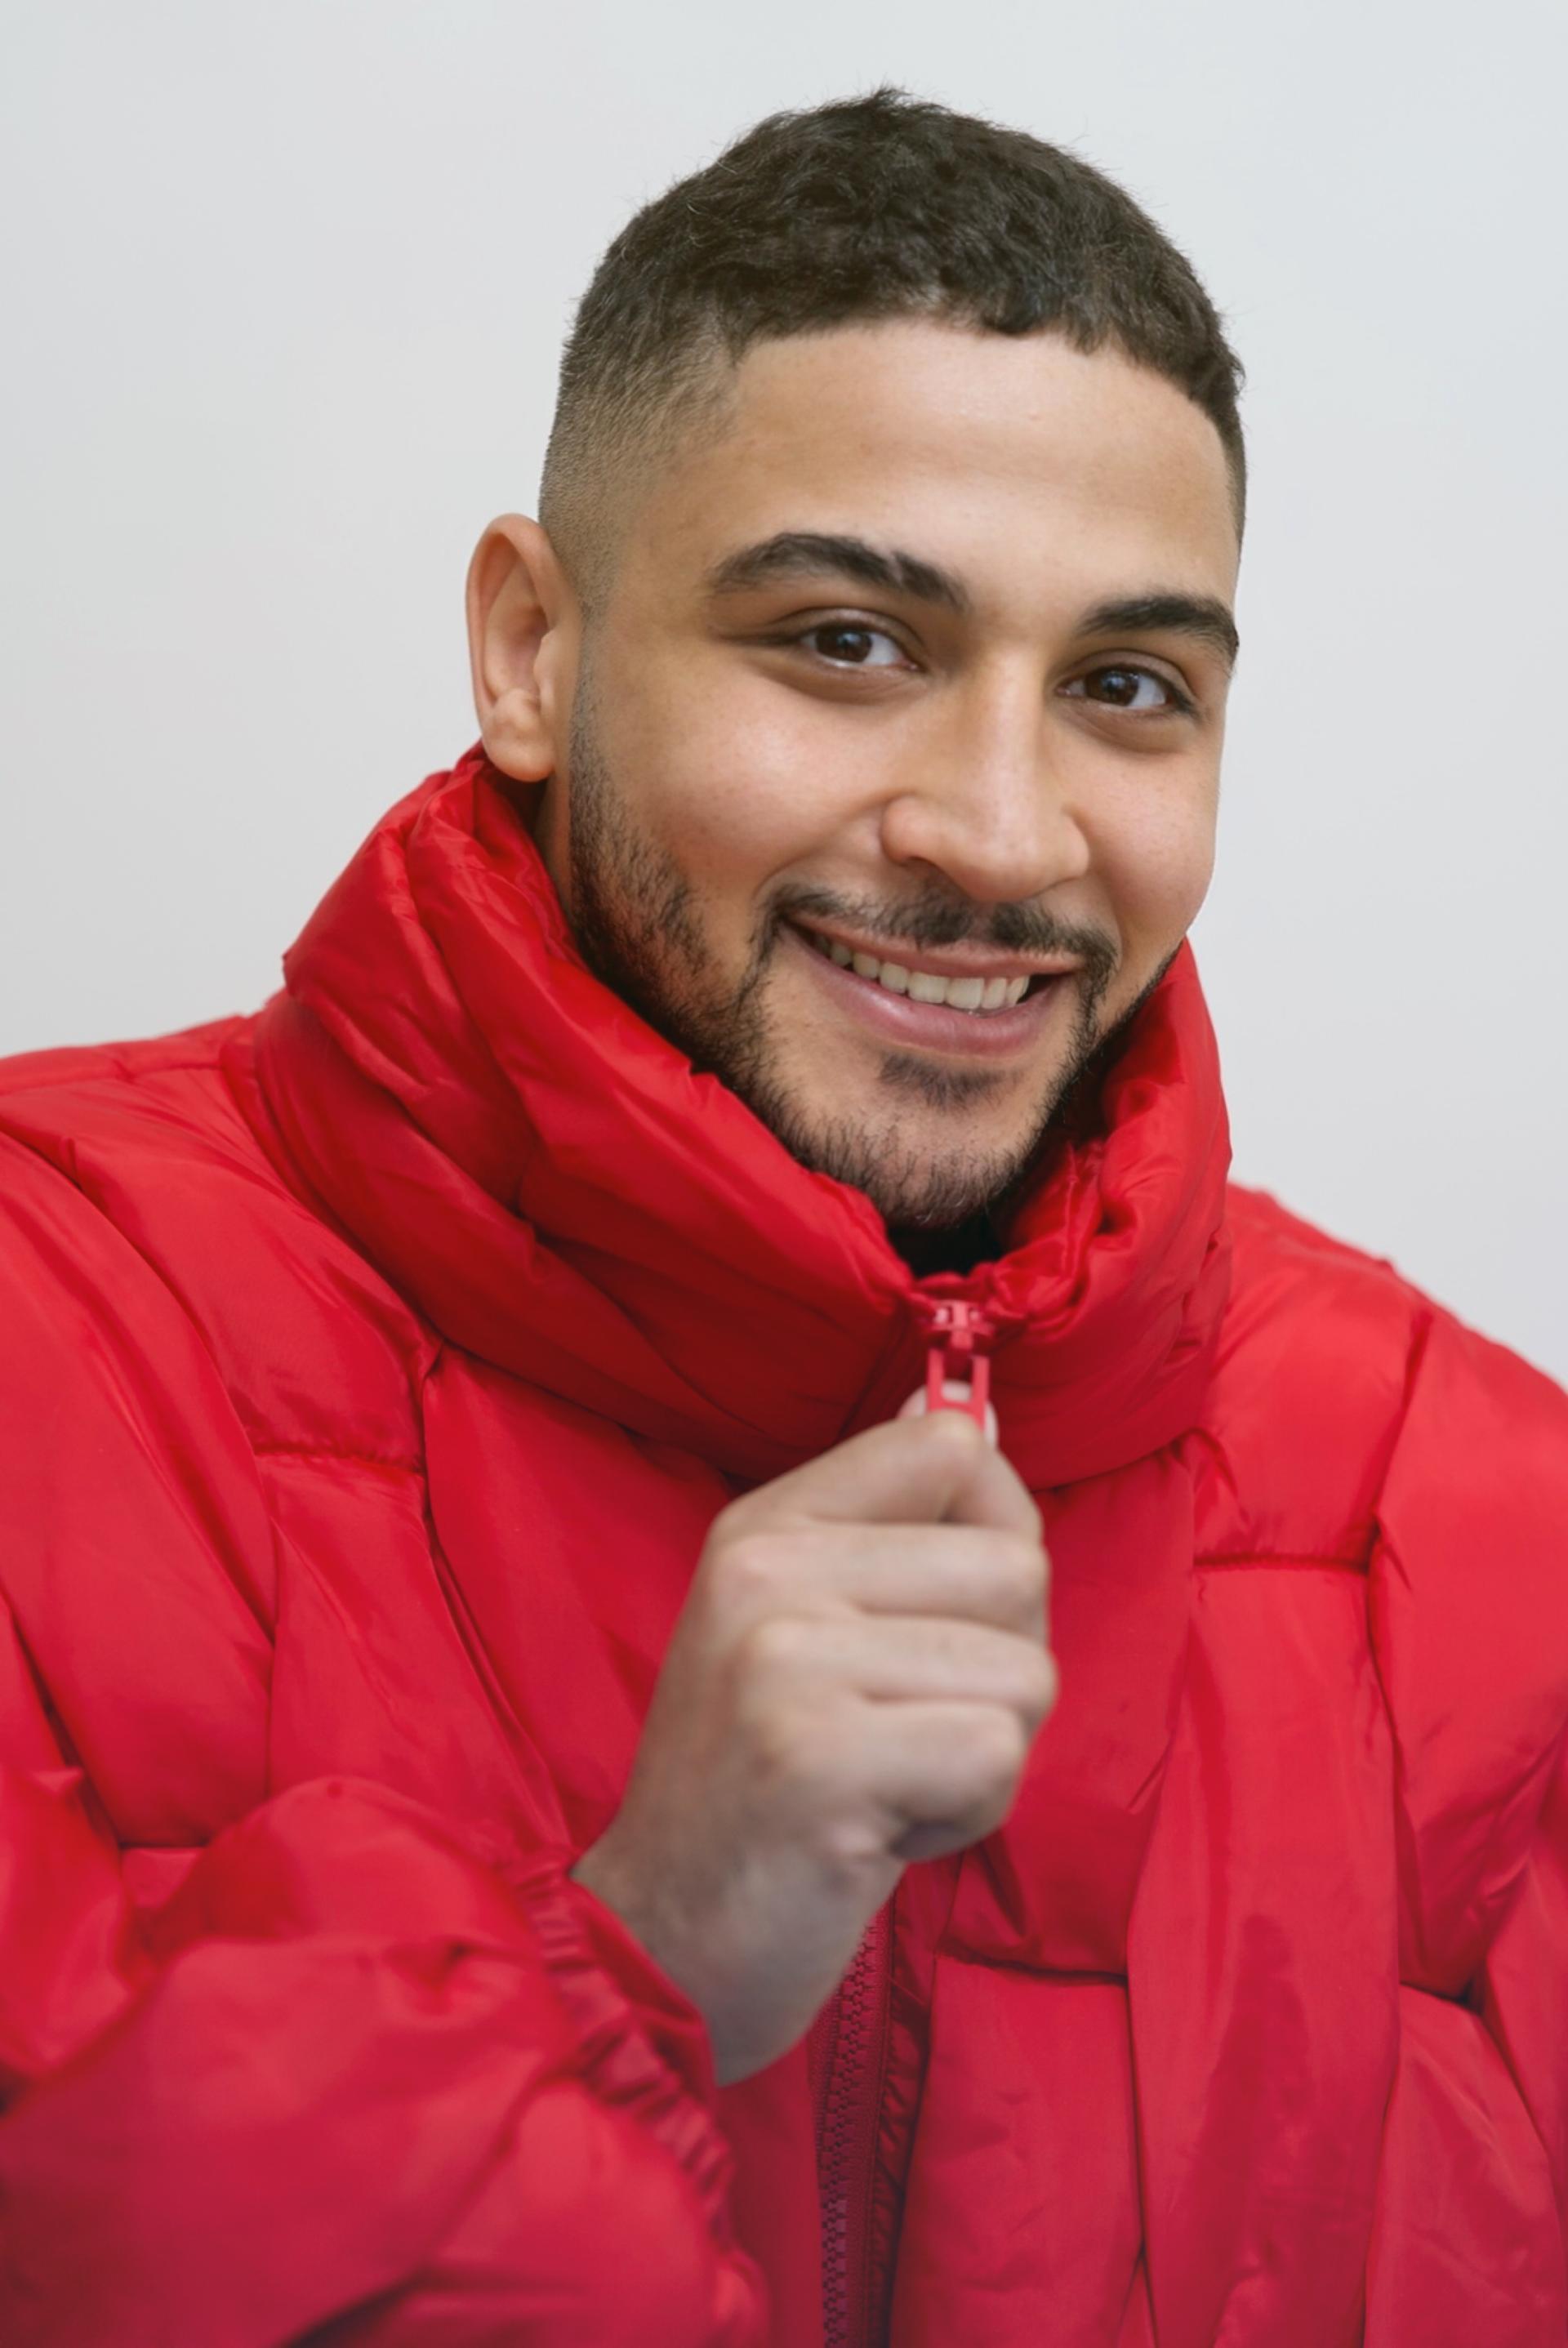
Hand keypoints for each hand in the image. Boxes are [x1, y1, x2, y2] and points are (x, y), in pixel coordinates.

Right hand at [571, 1409, 1054, 2084]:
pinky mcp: (820, 1758)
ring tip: (884, 1785)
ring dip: (981, 1755)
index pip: (949, 1448)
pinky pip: (996, 1756)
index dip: (998, 1533)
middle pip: (1016, 1567)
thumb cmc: (756, 1791)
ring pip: (1024, 1671)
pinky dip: (967, 1815)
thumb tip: (975, 1410)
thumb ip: (888, 1524)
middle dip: (997, 1672)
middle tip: (898, 1735)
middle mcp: (767, 1571)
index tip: (945, 1619)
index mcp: (763, 1526)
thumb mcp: (794, 1629)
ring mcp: (786, 1661)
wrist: (655, 1945)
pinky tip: (881, 1834)